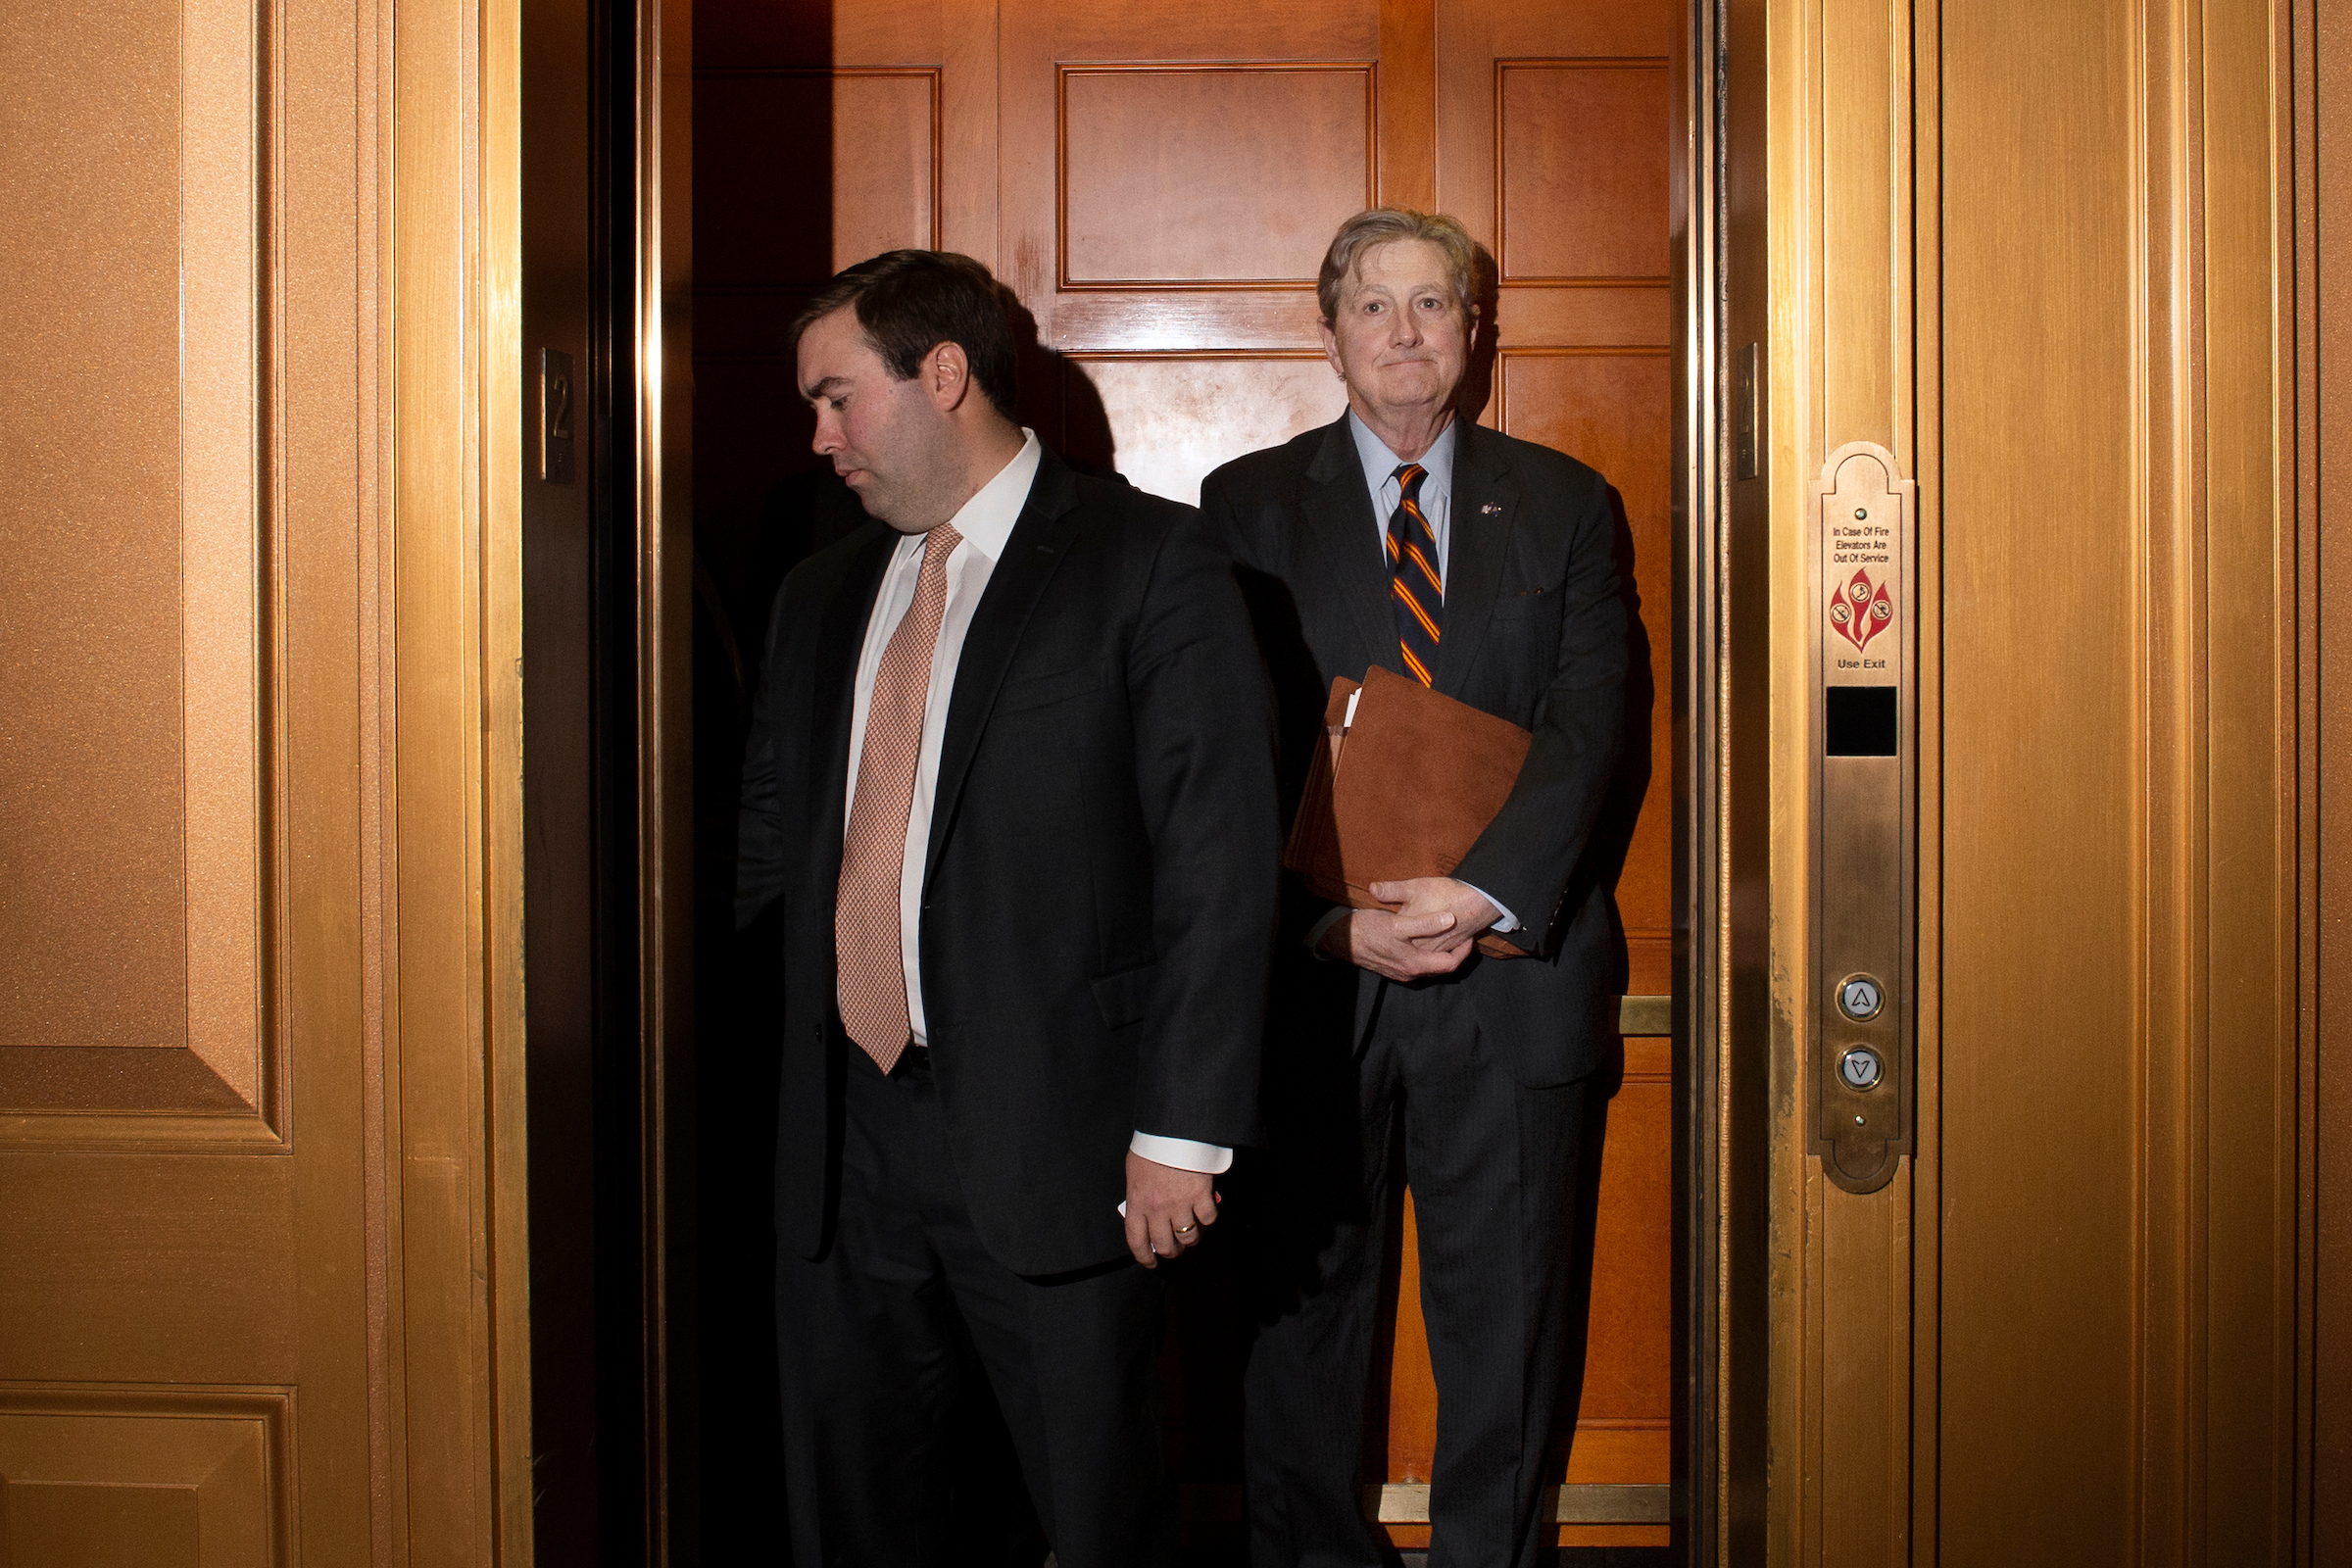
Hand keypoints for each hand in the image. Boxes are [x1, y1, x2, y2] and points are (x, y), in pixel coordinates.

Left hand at [1124, 1152, 1216, 1267]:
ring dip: (1191, 1238)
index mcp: (1137, 1202)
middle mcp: (1157, 1208)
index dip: (1144, 1257)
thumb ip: (1138, 1196)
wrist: (1174, 1130)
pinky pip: (1208, 1219)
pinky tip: (1205, 1212)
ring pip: (1188, 1237)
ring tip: (1192, 1231)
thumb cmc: (1153, 1147)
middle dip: (1171, 1251)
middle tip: (1175, 1248)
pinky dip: (1208, 1219)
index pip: (1136, 1241)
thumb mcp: (1135, 1172)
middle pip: (1165, 1245)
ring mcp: (1180, 1204)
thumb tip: (1142, 1213)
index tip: (1150, 1262)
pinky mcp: (1201, 1195)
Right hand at [1314, 878, 1501, 981]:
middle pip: (1442, 965)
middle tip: (1462, 931)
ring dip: (1441, 949)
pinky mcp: (1394, 964)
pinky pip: (1418, 960)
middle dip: (1454, 949)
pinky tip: (1426, 936)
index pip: (1451, 964)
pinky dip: (1428, 950)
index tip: (1469, 934)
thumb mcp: (1398, 924)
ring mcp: (1401, 970)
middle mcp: (1410, 972)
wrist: (1341, 939)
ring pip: (1430, 963)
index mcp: (1415, 965)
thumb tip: (1450, 919)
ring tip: (1448, 931)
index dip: (1464, 950)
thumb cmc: (1368, 930)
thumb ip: (1425, 923)